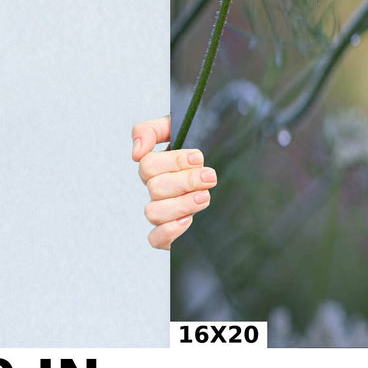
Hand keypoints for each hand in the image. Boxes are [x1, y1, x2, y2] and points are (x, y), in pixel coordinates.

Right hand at [132, 116, 216, 249]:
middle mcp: (156, 189)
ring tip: (205, 196)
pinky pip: (155, 239)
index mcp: (156, 166)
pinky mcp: (169, 233)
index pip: (148, 165)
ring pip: (154, 212)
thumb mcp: (179, 128)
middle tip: (209, 177)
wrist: (230, 170)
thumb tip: (136, 152)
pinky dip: (169, 231)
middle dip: (186, 181)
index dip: (174, 161)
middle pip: (155, 188)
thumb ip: (153, 130)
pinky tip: (188, 221)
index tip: (198, 158)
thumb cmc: (201, 148)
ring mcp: (162, 211)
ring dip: (181, 204)